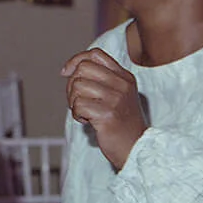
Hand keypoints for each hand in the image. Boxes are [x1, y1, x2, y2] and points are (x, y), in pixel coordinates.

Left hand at [62, 48, 147, 169]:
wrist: (136, 148)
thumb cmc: (121, 123)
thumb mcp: (117, 95)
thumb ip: (101, 80)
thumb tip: (69, 69)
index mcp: (124, 77)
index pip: (95, 54)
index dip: (76, 60)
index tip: (66, 73)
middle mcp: (122, 84)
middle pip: (83, 68)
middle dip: (71, 84)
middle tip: (77, 100)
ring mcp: (116, 99)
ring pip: (77, 86)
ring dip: (73, 101)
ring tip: (84, 112)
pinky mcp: (108, 114)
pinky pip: (78, 105)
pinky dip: (77, 114)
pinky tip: (87, 121)